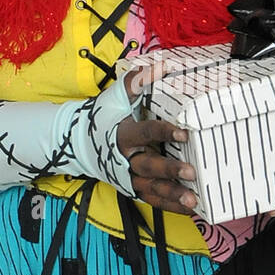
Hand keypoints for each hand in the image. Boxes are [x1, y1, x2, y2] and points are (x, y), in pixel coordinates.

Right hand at [113, 62, 197, 214]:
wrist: (81, 142)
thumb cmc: (104, 117)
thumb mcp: (116, 97)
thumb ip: (137, 82)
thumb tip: (161, 66)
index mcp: (121, 135)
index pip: (144, 133)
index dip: (163, 132)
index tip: (185, 132)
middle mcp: (124, 159)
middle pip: (147, 167)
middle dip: (169, 170)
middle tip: (191, 172)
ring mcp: (127, 177)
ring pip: (150, 189)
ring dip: (172, 195)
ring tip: (194, 199)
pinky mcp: (132, 188)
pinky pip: (153, 200)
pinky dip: (171, 206)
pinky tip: (191, 208)